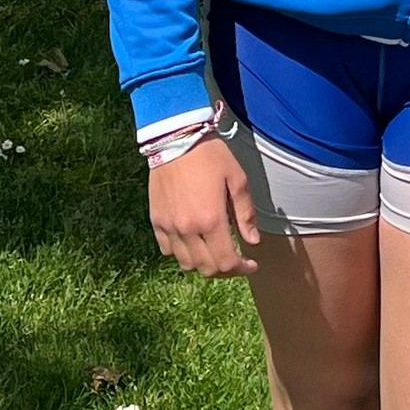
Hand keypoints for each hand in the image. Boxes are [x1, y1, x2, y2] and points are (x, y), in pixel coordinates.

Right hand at [147, 137, 259, 277]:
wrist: (176, 139)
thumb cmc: (211, 156)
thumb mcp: (237, 179)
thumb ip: (245, 213)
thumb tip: (253, 241)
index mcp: (211, 220)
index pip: (226, 262)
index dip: (242, 268)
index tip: (252, 264)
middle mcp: (187, 229)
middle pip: (206, 268)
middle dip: (225, 270)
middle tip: (237, 261)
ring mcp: (169, 227)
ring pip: (186, 264)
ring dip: (203, 264)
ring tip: (216, 252)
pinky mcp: (156, 222)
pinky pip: (168, 250)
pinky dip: (182, 253)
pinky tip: (194, 241)